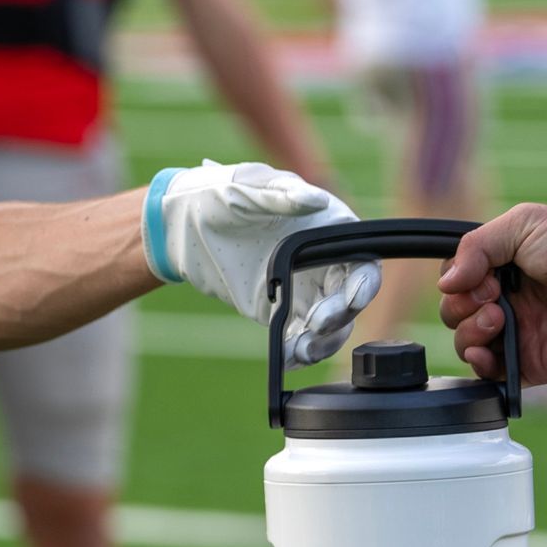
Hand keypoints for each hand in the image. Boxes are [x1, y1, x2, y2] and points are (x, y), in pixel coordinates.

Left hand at [146, 162, 380, 367]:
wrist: (181, 224)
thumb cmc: (218, 194)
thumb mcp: (248, 186)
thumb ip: (282, 193)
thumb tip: (317, 200)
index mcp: (327, 229)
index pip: (362, 262)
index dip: (365, 284)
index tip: (352, 300)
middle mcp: (322, 261)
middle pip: (349, 300)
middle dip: (339, 317)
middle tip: (316, 326)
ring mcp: (302, 289)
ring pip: (330, 326)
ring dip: (322, 342)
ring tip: (300, 352)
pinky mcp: (279, 310)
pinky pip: (299, 337)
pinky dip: (297, 352)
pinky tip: (287, 360)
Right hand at [438, 204, 546, 385]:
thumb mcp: (523, 224)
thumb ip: (476, 246)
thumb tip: (445, 284)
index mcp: (504, 268)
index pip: (457, 281)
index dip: (458, 281)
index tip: (484, 275)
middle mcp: (508, 302)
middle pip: (455, 313)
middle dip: (462, 306)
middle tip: (495, 295)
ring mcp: (517, 335)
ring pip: (466, 344)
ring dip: (469, 331)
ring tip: (498, 319)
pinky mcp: (530, 364)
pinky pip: (490, 376)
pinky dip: (479, 365)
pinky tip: (484, 351)